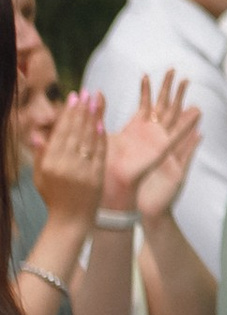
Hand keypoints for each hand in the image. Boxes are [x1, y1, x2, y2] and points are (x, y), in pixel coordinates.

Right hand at [32, 92, 105, 234]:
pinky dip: (100, 137)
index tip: (73, 97)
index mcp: (50, 163)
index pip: (61, 132)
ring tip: (96, 100)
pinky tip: (101, 123)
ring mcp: (83, 171)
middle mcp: (65, 165)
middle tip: (87, 92)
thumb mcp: (40, 177)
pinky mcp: (97, 176)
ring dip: (93, 117)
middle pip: (75, 131)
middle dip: (81, 109)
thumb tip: (36, 134)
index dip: (68, 113)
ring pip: (88, 138)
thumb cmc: (54, 197)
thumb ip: (40, 155)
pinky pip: (99, 152)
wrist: (71, 221)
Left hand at [105, 72, 196, 213]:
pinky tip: (196, 119)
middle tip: (174, 71)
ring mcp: (161, 144)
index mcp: (138, 129)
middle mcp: (152, 134)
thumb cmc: (109, 167)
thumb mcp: (102, 137)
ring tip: (189, 87)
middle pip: (165, 106)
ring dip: (183, 104)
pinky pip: (182, 143)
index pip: (146, 104)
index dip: (147, 90)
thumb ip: (100, 116)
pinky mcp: (167, 156)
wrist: (117, 190)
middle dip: (170, 89)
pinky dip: (189, 131)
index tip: (145, 74)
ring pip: (176, 119)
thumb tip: (94, 96)